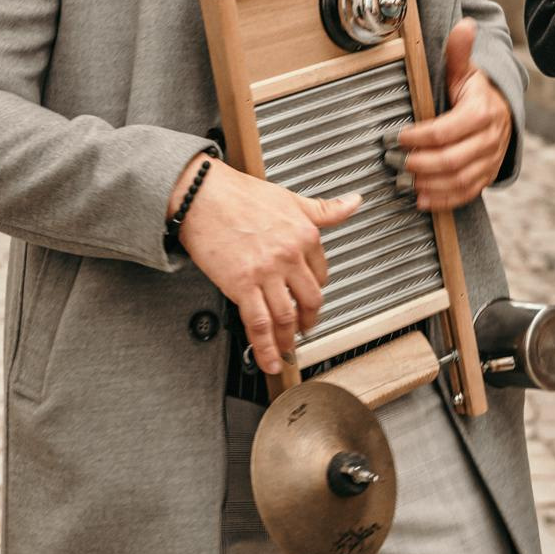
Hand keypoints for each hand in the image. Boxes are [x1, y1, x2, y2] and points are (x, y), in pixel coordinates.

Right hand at [173, 160, 360, 372]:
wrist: (201, 194)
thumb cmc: (238, 193)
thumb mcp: (290, 198)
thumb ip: (324, 209)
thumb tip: (353, 203)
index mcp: (304, 235)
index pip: (320, 274)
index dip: (315, 291)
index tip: (309, 300)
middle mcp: (289, 255)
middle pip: (309, 300)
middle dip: (308, 320)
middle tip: (304, 328)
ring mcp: (266, 273)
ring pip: (286, 317)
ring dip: (288, 339)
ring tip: (286, 349)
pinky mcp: (241, 285)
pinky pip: (259, 323)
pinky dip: (266, 347)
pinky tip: (269, 359)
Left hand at [395, 19, 512, 210]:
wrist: (502, 112)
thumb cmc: (476, 91)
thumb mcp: (466, 70)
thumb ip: (459, 52)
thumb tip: (464, 24)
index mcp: (482, 112)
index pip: (446, 130)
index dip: (418, 137)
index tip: (396, 137)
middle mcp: (489, 139)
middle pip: (451, 160)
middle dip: (419, 163)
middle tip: (393, 160)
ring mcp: (489, 161)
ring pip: (458, 180)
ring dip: (427, 184)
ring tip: (402, 180)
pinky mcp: (486, 177)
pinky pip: (466, 194)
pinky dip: (442, 200)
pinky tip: (420, 198)